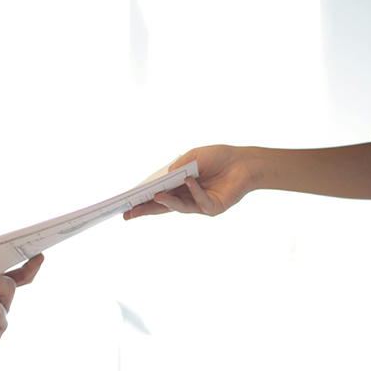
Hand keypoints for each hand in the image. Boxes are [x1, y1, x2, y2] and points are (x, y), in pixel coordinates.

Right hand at [123, 145, 258, 219]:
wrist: (244, 162)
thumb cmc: (218, 157)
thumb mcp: (194, 156)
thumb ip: (178, 166)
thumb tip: (164, 177)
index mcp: (179, 187)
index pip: (158, 195)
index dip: (143, 200)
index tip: (126, 204)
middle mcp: (187, 198)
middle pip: (163, 206)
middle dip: (146, 209)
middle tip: (129, 214)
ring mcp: (199, 205)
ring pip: (179, 207)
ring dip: (167, 201)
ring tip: (155, 195)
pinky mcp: (213, 208)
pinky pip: (200, 201)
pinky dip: (194, 191)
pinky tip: (188, 181)